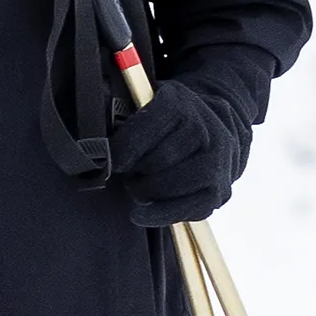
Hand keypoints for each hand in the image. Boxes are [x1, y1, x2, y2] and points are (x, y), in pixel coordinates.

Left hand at [109, 75, 244, 225]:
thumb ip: (121, 113)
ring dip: (147, 192)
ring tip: (136, 189)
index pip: (149, 124)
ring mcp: (218, 161)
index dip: (125, 146)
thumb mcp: (147, 101)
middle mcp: (206, 131)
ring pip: (177, 184)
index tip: (111, 160)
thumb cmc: (170, 119)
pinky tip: (143, 214)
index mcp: (181, 105)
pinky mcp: (220, 190)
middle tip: (127, 175)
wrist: (218, 125)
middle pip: (162, 158)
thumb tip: (94, 141)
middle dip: (137, 171)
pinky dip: (161, 214)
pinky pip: (190, 209)